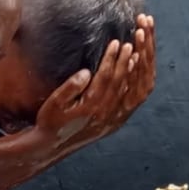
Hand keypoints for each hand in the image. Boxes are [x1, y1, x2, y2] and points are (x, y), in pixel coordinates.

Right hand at [33, 14, 155, 147]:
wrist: (52, 146)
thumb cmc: (50, 121)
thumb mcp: (54, 103)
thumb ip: (70, 87)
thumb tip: (86, 72)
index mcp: (91, 106)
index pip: (106, 77)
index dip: (112, 58)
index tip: (116, 42)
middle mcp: (105, 113)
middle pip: (120, 82)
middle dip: (126, 60)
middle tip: (131, 42)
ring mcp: (112, 119)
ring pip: (128, 91)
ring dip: (134, 71)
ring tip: (138, 53)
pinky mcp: (114, 122)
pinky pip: (129, 102)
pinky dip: (134, 86)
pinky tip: (135, 73)